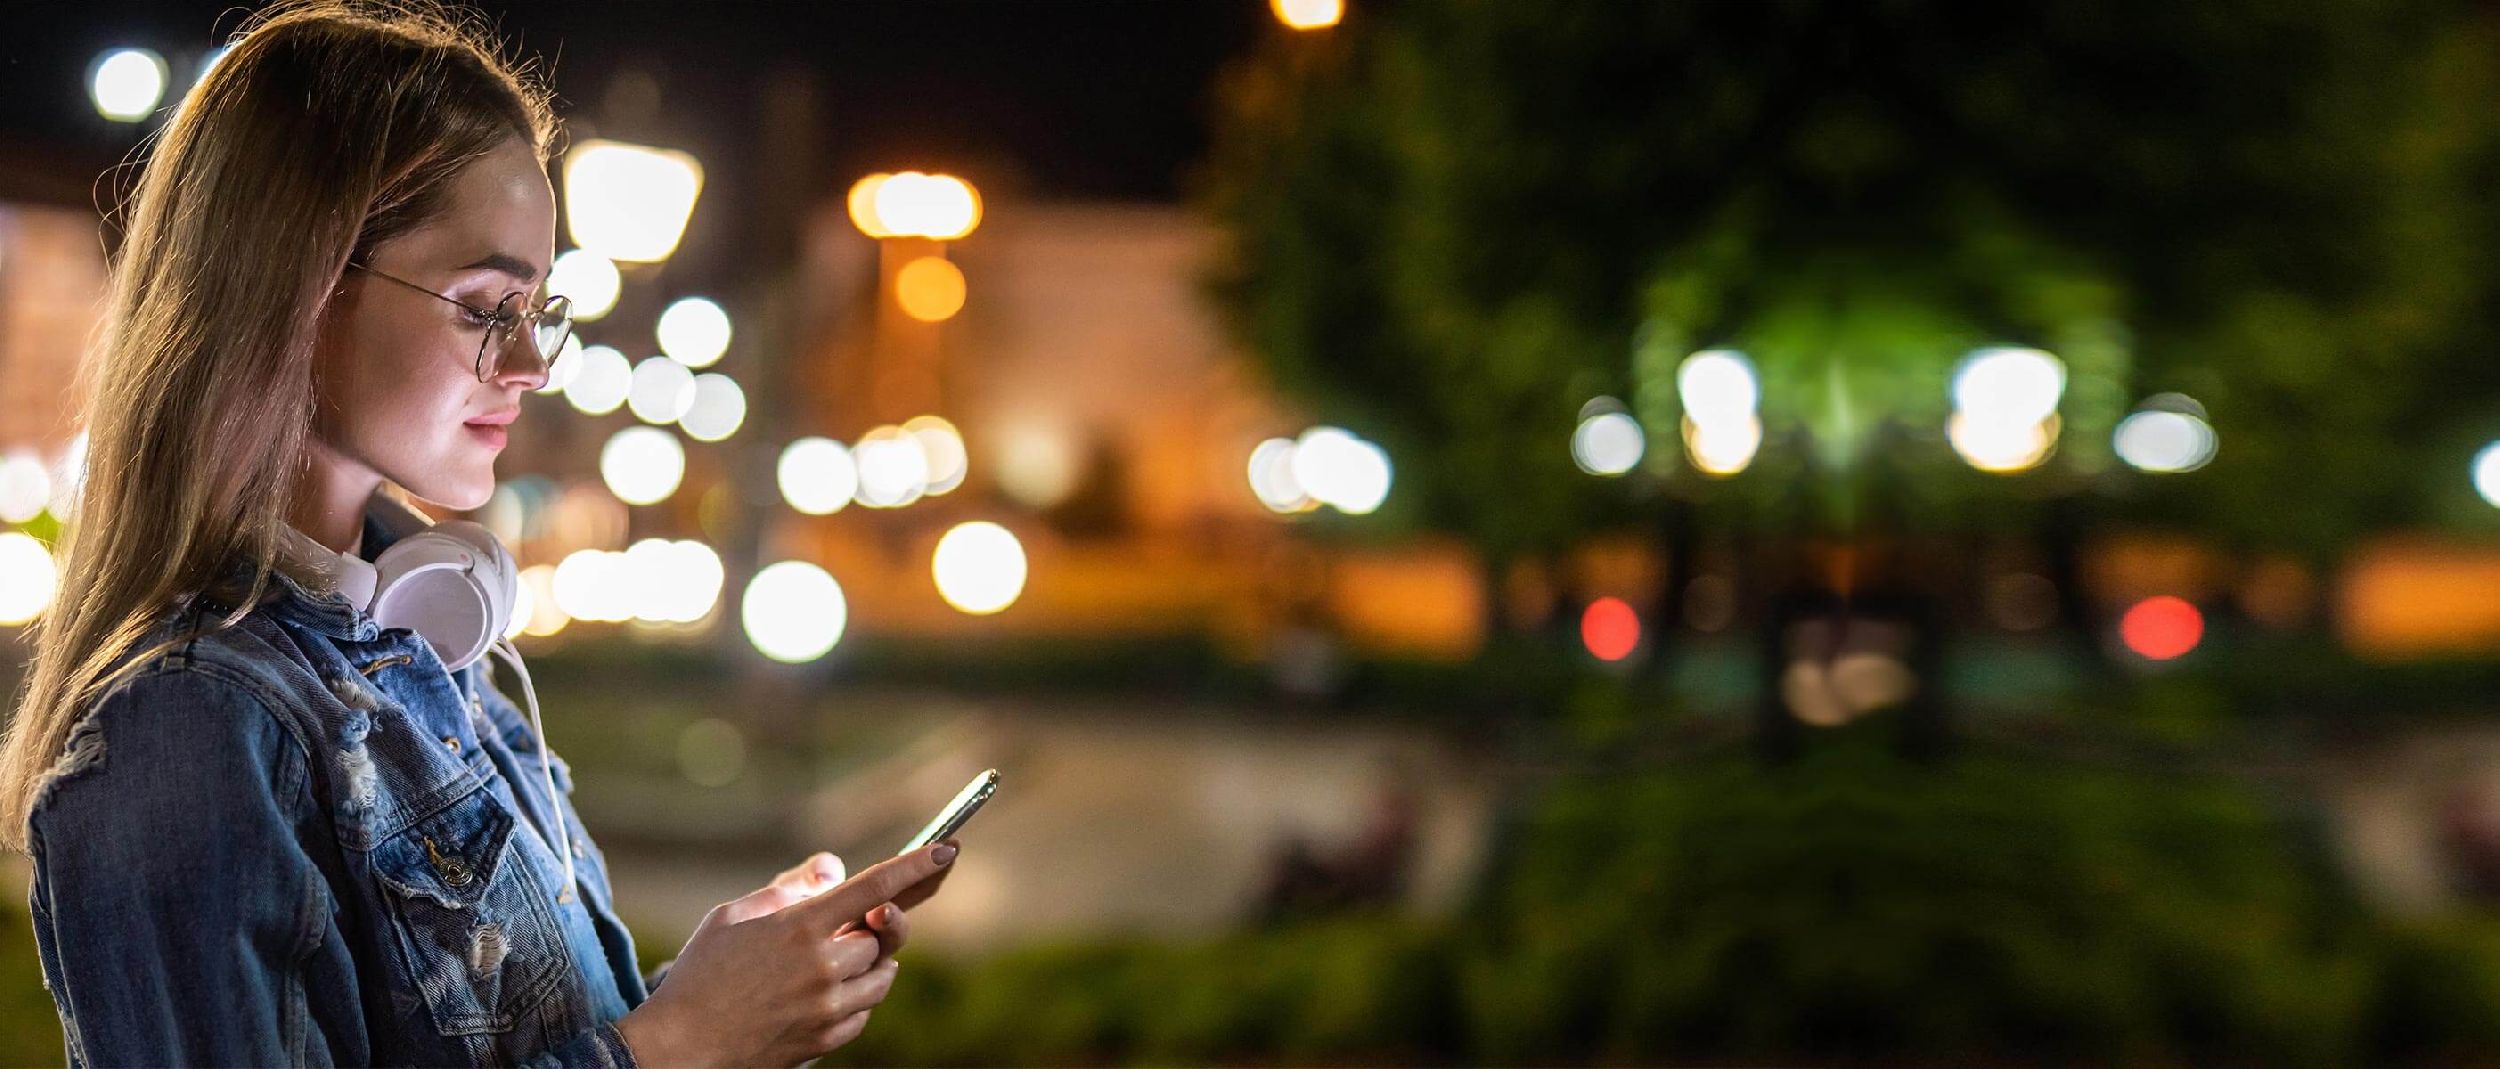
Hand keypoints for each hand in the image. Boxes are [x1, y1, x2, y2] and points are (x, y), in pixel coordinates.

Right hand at [614, 843, 956, 1066]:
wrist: (678, 1048)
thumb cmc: (701, 976)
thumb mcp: (734, 916)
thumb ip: (789, 888)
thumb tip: (835, 869)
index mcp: (800, 927)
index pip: (875, 888)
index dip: (915, 866)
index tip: (947, 850)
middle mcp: (822, 967)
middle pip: (883, 936)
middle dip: (874, 927)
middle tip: (851, 925)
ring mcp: (827, 1008)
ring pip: (882, 976)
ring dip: (869, 963)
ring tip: (831, 961)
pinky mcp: (825, 1041)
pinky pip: (864, 1011)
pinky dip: (855, 997)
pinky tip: (821, 993)